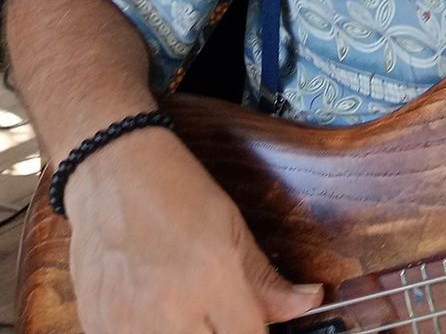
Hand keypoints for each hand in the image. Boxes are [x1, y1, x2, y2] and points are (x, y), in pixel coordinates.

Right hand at [65, 129, 322, 333]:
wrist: (111, 168)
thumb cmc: (175, 188)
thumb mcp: (231, 224)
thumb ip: (266, 278)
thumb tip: (309, 301)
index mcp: (213, 277)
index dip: (259, 331)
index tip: (255, 322)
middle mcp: (170, 309)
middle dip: (224, 332)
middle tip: (220, 314)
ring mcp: (128, 325)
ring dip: (189, 333)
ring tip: (188, 310)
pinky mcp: (97, 328)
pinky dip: (151, 332)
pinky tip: (154, 312)